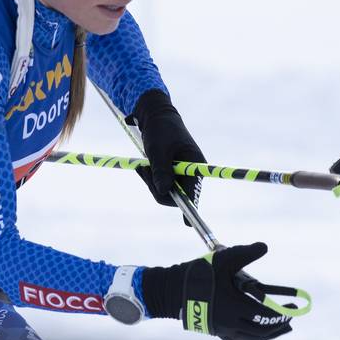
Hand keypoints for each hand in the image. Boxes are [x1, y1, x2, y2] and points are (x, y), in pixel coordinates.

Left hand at [129, 89, 205, 206]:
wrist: (155, 116)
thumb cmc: (160, 130)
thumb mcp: (158, 150)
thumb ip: (161, 170)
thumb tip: (164, 191)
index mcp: (195, 164)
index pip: (192, 191)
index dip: (189, 207)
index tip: (187, 223)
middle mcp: (191, 172)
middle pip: (176, 195)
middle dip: (157, 187)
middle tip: (144, 170)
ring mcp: (181, 173)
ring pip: (165, 191)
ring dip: (151, 182)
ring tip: (144, 165)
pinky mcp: (171, 172)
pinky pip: (160, 184)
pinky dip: (150, 178)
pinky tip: (144, 167)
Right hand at [140, 243, 293, 339]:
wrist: (170, 290)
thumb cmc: (198, 274)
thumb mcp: (223, 259)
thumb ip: (245, 253)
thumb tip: (264, 247)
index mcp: (237, 306)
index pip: (267, 316)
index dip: (283, 314)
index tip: (293, 308)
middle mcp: (232, 323)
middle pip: (263, 330)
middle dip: (280, 325)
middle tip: (291, 317)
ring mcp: (223, 329)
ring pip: (253, 338)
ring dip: (270, 334)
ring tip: (282, 329)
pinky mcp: (216, 331)